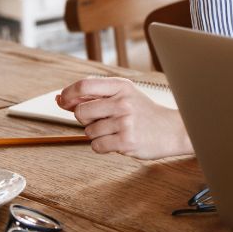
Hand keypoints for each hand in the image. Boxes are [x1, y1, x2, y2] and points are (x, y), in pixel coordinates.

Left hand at [57, 77, 192, 159]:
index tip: (63, 101)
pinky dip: (102, 146)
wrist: (172, 130)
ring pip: (88, 132)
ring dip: (96, 134)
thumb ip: (94, 96)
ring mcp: (125, 122)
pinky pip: (96, 146)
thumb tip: (60, 99)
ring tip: (116, 130)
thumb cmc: (144, 113)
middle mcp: (123, 102)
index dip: (68, 94)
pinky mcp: (126, 141)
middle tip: (101, 120)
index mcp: (122, 86)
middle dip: (84, 120)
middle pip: (81, 112)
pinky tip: (117, 140)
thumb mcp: (124, 96)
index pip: (84, 85)